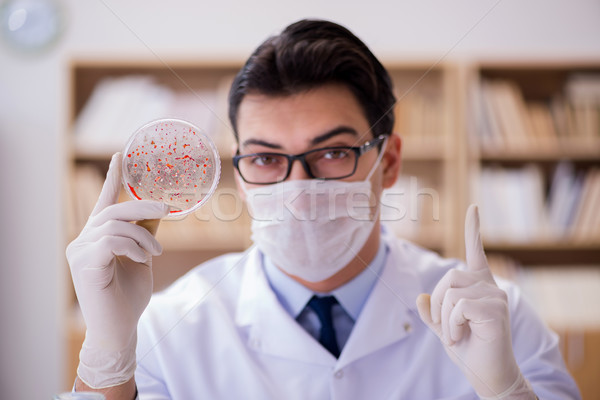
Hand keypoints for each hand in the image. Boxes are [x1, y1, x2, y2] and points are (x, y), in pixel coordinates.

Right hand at [66, 152, 168, 387]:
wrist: (120, 328)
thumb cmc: (129, 296)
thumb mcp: (142, 258)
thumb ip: (143, 235)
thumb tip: (156, 212)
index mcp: (97, 237)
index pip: (104, 202)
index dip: (112, 177)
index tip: (119, 155)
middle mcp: (83, 240)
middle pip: (114, 210)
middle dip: (143, 205)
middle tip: (167, 209)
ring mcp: (79, 251)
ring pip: (116, 224)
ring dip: (143, 236)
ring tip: (156, 253)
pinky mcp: (84, 263)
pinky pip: (112, 240)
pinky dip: (133, 247)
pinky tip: (142, 260)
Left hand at [416, 205, 534, 398]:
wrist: (487, 375)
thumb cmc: (468, 350)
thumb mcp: (443, 328)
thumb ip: (432, 313)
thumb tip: (419, 297)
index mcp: (479, 286)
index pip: (475, 252)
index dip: (473, 229)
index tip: (473, 207)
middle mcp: (490, 286)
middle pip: (449, 277)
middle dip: (438, 303)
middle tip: (445, 327)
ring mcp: (495, 297)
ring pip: (451, 292)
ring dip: (444, 317)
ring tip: (456, 334)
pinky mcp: (496, 310)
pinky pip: (459, 306)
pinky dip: (452, 325)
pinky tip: (461, 336)